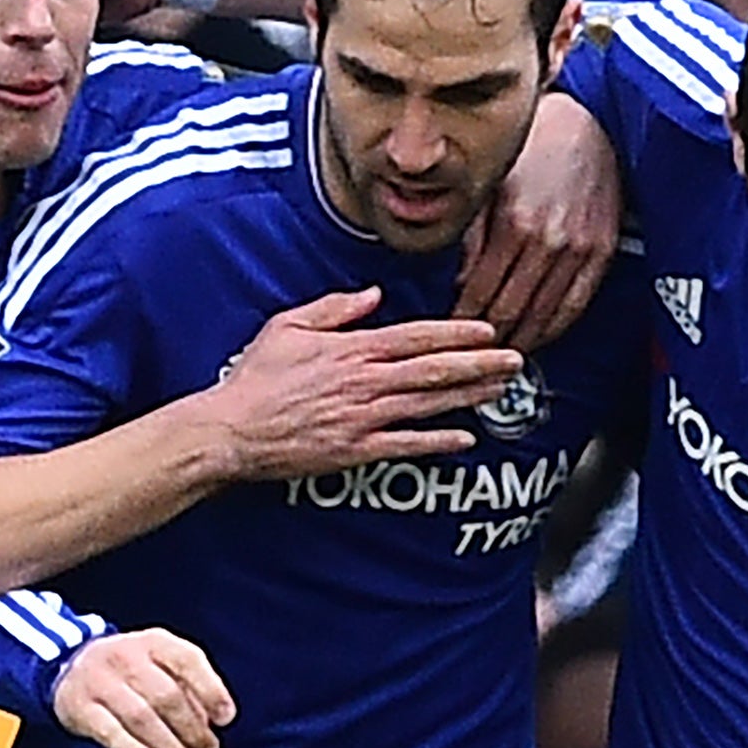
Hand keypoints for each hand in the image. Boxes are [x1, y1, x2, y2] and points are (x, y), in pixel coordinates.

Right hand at [52, 626, 234, 747]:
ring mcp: (100, 680)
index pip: (188, 660)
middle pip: (167, 696)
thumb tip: (213, 723)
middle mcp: (126, 655)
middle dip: (193, 729)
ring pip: (142, 717)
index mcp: (153, 641)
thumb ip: (187, 686)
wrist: (69, 667)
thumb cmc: (130, 672)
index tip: (226, 719)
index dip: (211, 690)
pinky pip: (111, 733)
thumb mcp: (158, 664)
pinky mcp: (79, 706)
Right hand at [201, 287, 523, 479]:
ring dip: (468, 397)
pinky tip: (465, 438)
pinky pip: (405, 446)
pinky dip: (436, 442)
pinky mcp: (355, 451)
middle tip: (515, 361)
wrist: (232, 431)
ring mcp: (362, 419)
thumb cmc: (256, 378)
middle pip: (433, 370)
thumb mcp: (288, 326)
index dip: (456, 333)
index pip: (415, 337)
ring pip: (428, 405)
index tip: (488, 330)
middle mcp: (364, 383)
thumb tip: (372, 295)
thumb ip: (334, 309)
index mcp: (351, 350)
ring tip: (501, 391)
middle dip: (478, 364)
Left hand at [456, 92, 618, 349]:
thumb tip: (458, 283)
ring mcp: (579, 250)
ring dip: (519, 341)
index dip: (461, 321)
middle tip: (470, 354)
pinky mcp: (601, 253)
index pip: (479, 294)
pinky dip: (553, 329)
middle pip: (510, 313)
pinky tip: (537, 337)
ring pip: (543, 317)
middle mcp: (548, 242)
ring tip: (499, 353)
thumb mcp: (487, 187)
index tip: (448, 334)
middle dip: (487, 339)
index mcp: (513, 224)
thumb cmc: (531, 154)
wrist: (586, 127)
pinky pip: (575, 306)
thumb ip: (470, 237)